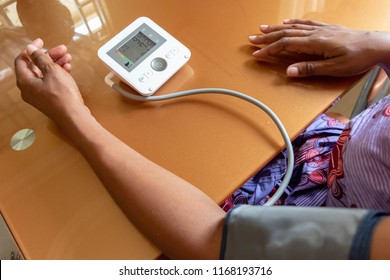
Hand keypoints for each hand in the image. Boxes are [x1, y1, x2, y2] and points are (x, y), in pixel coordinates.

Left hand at [14, 38, 88, 123]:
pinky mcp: (50, 99)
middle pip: (35, 67)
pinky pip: (51, 82)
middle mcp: (29, 89)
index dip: (31, 49)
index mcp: (25, 81)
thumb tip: (30, 49)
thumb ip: (40, 58)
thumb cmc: (62, 94)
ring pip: (45, 74)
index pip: (22, 60)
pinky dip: (58, 74)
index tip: (42, 42)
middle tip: (62, 50)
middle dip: (49, 56)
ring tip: (68, 58)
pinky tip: (68, 69)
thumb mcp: (52, 71)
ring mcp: (40, 95)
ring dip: (56, 64)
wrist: (74, 116)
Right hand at [249, 19, 389, 76]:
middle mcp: (315, 33)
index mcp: (315, 43)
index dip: (269, 50)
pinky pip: (305, 23)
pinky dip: (293, 23)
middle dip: (266, 38)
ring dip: (275, 29)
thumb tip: (288, 72)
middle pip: (285, 33)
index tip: (256, 54)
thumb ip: (310, 69)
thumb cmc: (357, 58)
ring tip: (262, 29)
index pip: (285, 45)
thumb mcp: (333, 68)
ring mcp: (320, 29)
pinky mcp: (326, 28)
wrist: (376, 45)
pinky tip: (286, 22)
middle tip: (251, 40)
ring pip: (293, 27)